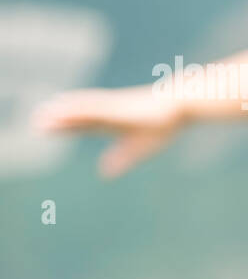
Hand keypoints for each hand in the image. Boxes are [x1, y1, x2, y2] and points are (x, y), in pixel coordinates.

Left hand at [32, 85, 182, 177]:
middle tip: (36, 123)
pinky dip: (79, 107)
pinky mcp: (119, 106)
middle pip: (79, 116)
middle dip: (58, 120)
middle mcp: (109, 112)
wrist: (179, 107)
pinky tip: (66, 107)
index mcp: (113, 122)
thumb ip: (121, 158)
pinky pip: (95, 107)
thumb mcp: (140, 148)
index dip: (66, 127)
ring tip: (44, 116)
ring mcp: (113, 107)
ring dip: (63, 113)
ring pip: (83, 110)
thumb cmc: (163, 124)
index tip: (47, 129)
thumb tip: (105, 172)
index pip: (84, 125)